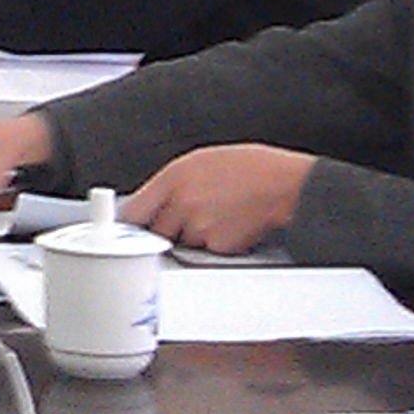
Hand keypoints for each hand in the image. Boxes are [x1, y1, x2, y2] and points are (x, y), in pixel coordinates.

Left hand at [125, 145, 313, 254]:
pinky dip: (213, 245)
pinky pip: (206, 251)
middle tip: (182, 220)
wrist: (284, 186)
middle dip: (164, 230)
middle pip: (155, 231)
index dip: (131, 221)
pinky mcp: (218, 246)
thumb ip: (173, 182)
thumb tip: (156, 198)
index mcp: (173, 178)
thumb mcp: (201, 162)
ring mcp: (199, 227)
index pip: (134, 210)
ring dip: (191, 237)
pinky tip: (229, 226)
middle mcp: (181, 203)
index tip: (129, 226)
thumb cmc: (250, 168)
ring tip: (215, 217)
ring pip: (181, 242)